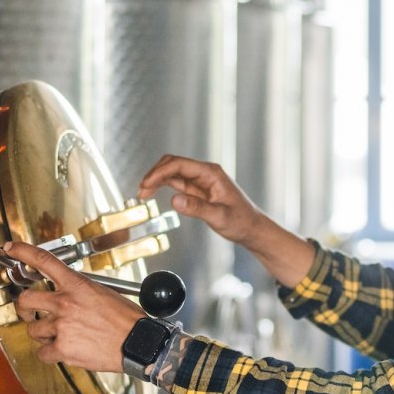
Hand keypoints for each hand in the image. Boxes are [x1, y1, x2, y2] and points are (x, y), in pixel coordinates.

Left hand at [7, 242, 142, 371]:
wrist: (138, 343)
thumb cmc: (127, 320)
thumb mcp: (105, 293)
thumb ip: (81, 292)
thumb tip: (68, 295)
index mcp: (77, 286)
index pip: (44, 261)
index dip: (23, 251)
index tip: (10, 248)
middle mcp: (65, 303)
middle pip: (25, 300)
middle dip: (23, 308)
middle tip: (27, 312)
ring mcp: (62, 326)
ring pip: (33, 330)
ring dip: (43, 334)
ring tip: (60, 336)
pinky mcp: (63, 349)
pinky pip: (42, 352)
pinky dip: (49, 354)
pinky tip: (62, 350)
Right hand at [139, 154, 317, 289]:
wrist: (252, 229)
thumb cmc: (242, 222)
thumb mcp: (219, 217)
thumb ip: (197, 208)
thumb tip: (174, 200)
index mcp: (211, 173)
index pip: (179, 165)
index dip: (159, 173)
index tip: (146, 185)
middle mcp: (205, 173)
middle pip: (173, 164)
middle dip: (155, 174)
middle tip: (141, 190)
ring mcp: (201, 181)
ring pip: (172, 172)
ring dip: (156, 180)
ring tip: (143, 193)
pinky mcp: (198, 190)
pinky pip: (176, 182)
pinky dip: (163, 186)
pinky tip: (153, 194)